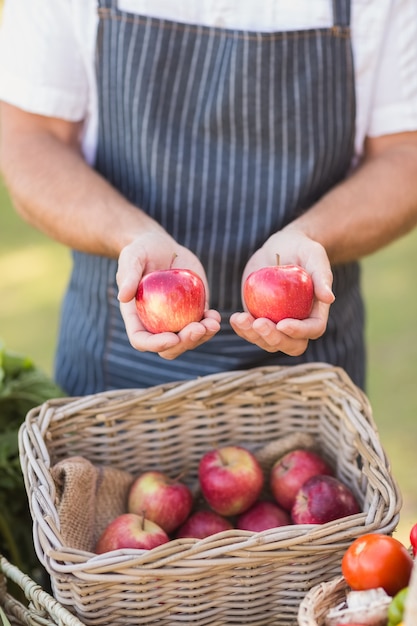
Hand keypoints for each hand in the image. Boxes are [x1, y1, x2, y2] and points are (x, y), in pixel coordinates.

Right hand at [117, 231, 220, 358]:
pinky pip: (202, 325)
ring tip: (213, 323)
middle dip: (185, 343)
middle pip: (169, 347)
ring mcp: (176, 319)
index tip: (173, 338)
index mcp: (136, 317)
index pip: (142, 340)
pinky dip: (210, 325)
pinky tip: (215, 316)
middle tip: (198, 328)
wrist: (162, 246)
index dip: (156, 344)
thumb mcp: (132, 257)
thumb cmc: (141, 251)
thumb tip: (123, 297)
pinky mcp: (193, 311)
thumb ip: (128, 275)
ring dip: (202, 336)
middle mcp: (156, 324)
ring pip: (189, 340)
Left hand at [229, 226, 334, 355]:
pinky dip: (242, 329)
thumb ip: (322, 275)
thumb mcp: (314, 255)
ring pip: (267, 342)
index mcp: (315, 312)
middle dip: (274, 339)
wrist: (281, 247)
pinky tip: (235, 318)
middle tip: (259, 323)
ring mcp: (276, 323)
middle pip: (290, 345)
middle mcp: (298, 323)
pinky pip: (251, 331)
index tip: (282, 324)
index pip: (312, 329)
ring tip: (240, 319)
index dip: (299, 331)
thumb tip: (329, 298)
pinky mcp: (259, 318)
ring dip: (253, 335)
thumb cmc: (302, 249)